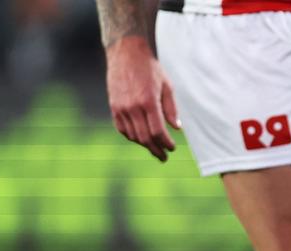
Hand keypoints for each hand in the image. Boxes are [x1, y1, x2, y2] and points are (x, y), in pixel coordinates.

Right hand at [105, 36, 179, 161]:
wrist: (126, 53)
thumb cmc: (150, 69)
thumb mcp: (167, 86)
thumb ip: (171, 108)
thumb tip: (177, 128)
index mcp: (148, 102)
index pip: (157, 131)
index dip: (166, 143)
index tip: (172, 148)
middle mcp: (133, 107)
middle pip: (145, 138)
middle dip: (156, 149)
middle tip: (164, 157)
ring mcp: (121, 108)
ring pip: (133, 135)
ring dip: (145, 145)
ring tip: (154, 148)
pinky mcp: (113, 106)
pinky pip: (122, 128)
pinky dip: (132, 137)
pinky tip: (140, 139)